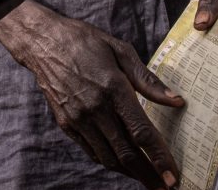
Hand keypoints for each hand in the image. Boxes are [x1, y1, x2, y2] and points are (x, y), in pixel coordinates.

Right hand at [0, 3, 182, 188]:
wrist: (41, 42)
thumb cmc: (84, 42)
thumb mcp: (120, 50)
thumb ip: (148, 80)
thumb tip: (176, 101)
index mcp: (113, 88)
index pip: (141, 132)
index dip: (159, 157)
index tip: (173, 175)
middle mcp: (95, 108)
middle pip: (126, 153)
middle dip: (148, 175)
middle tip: (166, 188)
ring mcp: (78, 118)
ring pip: (108, 157)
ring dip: (130, 173)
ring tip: (147, 179)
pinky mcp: (66, 123)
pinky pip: (91, 150)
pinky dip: (109, 161)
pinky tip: (122, 164)